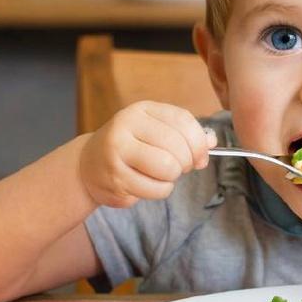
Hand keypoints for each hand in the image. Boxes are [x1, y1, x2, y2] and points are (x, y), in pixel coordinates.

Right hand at [79, 101, 215, 207]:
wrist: (89, 165)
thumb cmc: (131, 147)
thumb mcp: (156, 132)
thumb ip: (185, 135)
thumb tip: (211, 142)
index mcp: (142, 110)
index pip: (184, 121)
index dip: (199, 143)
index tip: (200, 156)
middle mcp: (127, 125)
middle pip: (178, 148)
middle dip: (186, 164)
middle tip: (177, 168)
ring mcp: (118, 151)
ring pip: (168, 169)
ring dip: (172, 179)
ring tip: (160, 175)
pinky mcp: (115, 177)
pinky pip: (157, 189)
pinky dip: (160, 191)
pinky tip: (147, 184)